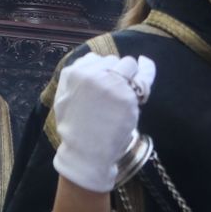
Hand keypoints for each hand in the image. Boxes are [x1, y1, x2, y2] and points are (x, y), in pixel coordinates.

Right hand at [52, 53, 155, 193]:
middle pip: (112, 60)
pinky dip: (146, 70)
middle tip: (113, 94)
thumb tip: (93, 60)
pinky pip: (142, 76)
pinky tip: (146, 63)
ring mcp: (111, 84)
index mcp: (73, 73)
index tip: (104, 84)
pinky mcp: (127, 96)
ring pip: (128, 65)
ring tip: (124, 94)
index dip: (101, 71)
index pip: (94, 58)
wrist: (85, 153)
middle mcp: (92, 74)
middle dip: (115, 73)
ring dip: (129, 76)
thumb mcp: (64, 98)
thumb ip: (75, 78)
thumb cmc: (74, 129)